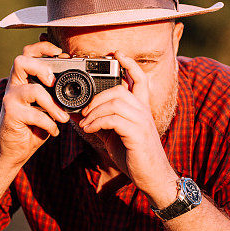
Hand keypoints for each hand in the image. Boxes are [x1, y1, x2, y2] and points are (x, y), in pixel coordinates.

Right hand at [0, 39, 70, 168]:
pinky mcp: (11, 114)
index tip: (60, 52)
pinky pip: (35, 114)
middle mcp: (14, 85)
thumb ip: (56, 95)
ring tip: (63, 117)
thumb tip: (80, 87)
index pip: (28, 53)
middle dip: (42, 68)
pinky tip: (54, 131)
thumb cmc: (33, 126)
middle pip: (21, 61)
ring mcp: (10, 99)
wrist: (14, 150)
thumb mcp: (47, 107)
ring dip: (53, 105)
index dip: (43, 47)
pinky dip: (49, 124)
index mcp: (24, 79)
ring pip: (33, 90)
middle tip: (54, 83)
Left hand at [78, 50, 177, 200]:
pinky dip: (97, 123)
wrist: (151, 177)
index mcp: (141, 108)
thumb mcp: (115, 136)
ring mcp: (141, 121)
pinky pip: (113, 119)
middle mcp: (143, 111)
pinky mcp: (137, 134)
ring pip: (115, 102)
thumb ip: (101, 122)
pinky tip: (90, 130)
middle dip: (97, 96)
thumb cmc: (134, 155)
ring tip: (85, 123)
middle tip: (84, 110)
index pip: (139, 79)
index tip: (117, 54)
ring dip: (94, 111)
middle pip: (119, 89)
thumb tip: (78, 114)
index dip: (130, 64)